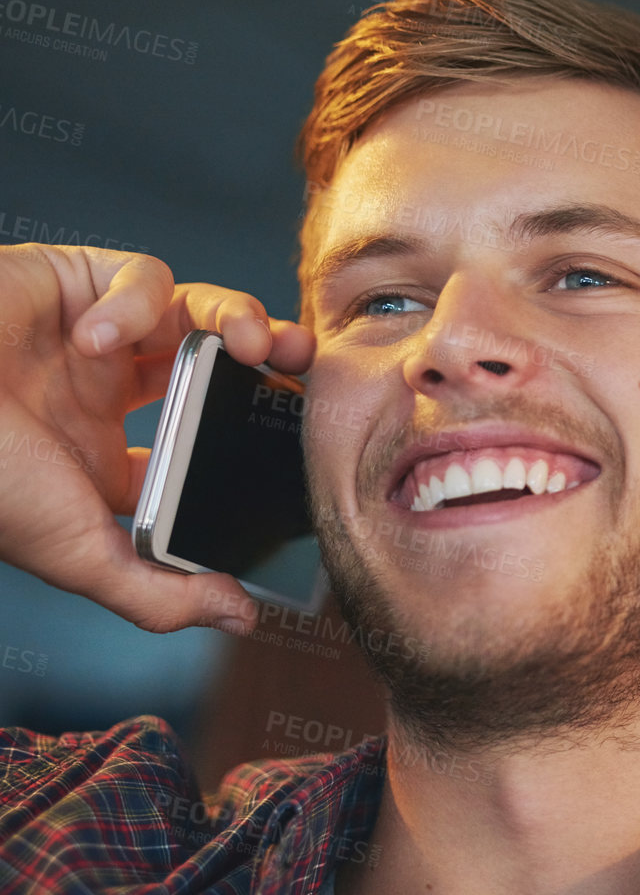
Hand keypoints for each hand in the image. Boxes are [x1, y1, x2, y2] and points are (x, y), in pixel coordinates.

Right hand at [0, 244, 314, 633]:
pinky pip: (143, 276)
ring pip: (199, 310)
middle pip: (221, 366)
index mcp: (106, 458)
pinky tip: (94, 335)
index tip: (296, 442)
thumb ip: (159, 592)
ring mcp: (94, 338)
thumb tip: (242, 618)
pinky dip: (136, 301)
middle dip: (274, 359)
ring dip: (238, 318)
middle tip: (307, 365)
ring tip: (250, 342)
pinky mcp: (76, 280)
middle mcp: (106, 395)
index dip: (253, 441)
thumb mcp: (77, 552)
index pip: (202, 448)